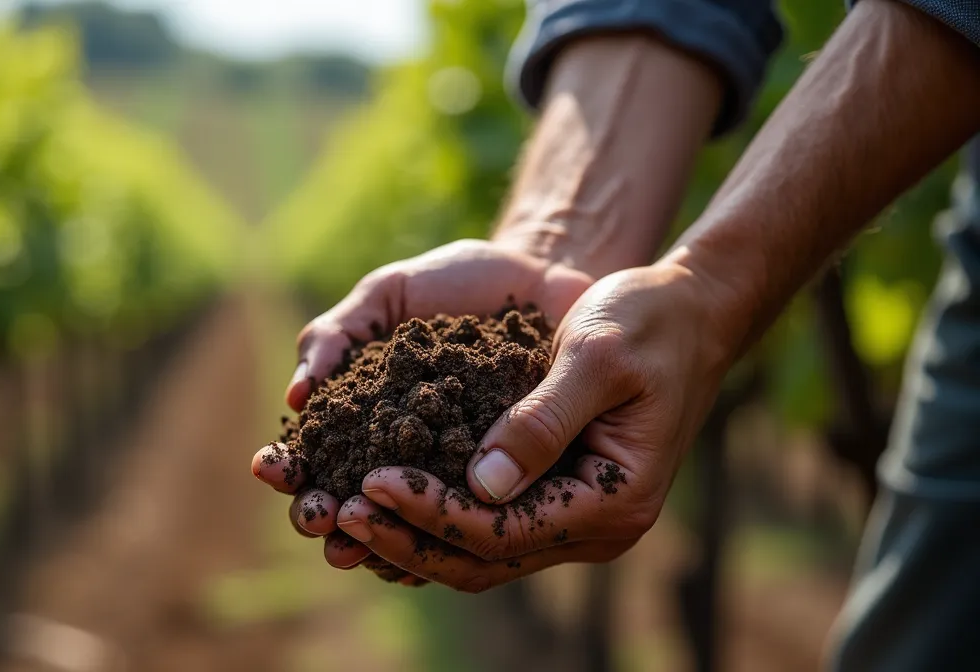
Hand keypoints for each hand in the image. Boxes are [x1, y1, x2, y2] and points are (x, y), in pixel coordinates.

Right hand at [251, 239, 595, 577]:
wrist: (543, 275)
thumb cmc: (456, 284)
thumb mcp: (388, 294)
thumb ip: (338, 334)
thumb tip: (295, 399)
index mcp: (362, 414)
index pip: (313, 453)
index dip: (289, 466)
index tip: (273, 467)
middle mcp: (401, 455)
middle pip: (348, 501)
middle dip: (323, 516)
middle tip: (319, 517)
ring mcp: (451, 474)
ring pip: (404, 525)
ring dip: (374, 542)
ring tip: (356, 547)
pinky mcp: (506, 483)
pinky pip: (471, 525)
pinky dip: (443, 543)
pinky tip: (423, 551)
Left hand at [329, 262, 739, 590]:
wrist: (689, 312)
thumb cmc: (646, 320)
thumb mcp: (595, 356)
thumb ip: (541, 421)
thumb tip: (480, 486)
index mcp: (612, 500)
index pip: (502, 530)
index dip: (430, 512)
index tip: (367, 481)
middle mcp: (596, 526)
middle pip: (483, 558)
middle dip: (407, 538)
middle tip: (337, 513)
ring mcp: (578, 518)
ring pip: (480, 553)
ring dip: (413, 536)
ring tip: (343, 513)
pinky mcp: (559, 496)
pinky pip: (489, 525)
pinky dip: (435, 517)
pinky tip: (383, 499)